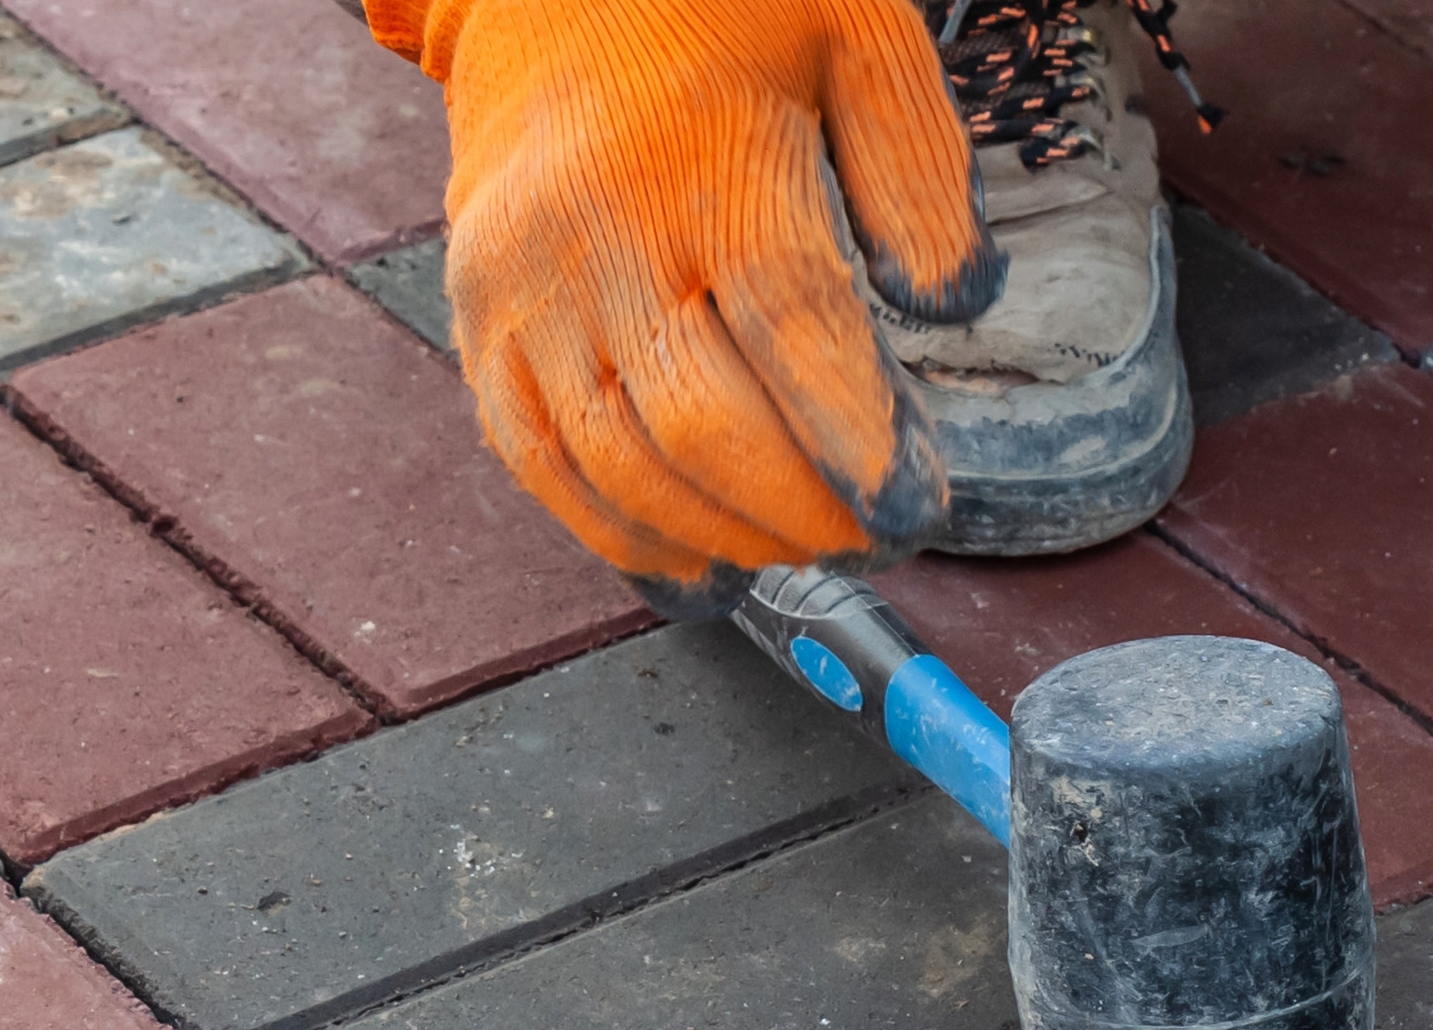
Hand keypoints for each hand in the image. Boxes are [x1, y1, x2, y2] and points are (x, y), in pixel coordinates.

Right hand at [373, 0, 1004, 615]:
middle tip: (870, 541)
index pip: (793, 330)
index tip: (914, 511)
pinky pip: (535, 460)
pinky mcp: (477, 318)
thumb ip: (915, 171)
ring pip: (615, 463)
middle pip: (702, 423)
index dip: (858, 443)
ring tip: (798, 557)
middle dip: (799, 512)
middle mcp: (599, 233)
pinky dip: (616, 535)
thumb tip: (955, 304)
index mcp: (708, 161)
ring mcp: (524, 285)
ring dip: (719, 538)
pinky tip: (693, 569)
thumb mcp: (855, 36)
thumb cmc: (718, 4)